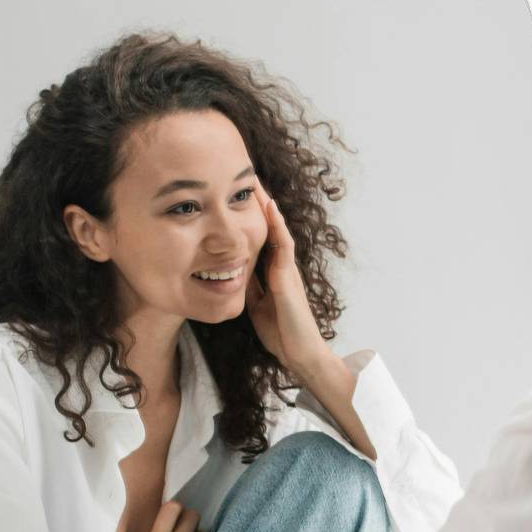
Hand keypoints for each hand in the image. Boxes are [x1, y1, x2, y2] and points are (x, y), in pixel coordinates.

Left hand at [245, 177, 331, 375]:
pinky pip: (284, 245)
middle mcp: (282, 266)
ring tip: (256, 182)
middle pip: (269, 227)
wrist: (300, 353)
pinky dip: (276, 224)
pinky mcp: (289, 277)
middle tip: (245, 177)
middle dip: (258, 204)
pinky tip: (270, 207)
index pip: (260, 238)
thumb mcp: (256, 304)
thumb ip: (249, 286)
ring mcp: (288, 269)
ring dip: (268, 206)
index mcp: (273, 272)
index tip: (236, 196)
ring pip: (277, 230)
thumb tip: (231, 271)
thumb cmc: (281, 332)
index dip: (250, 218)